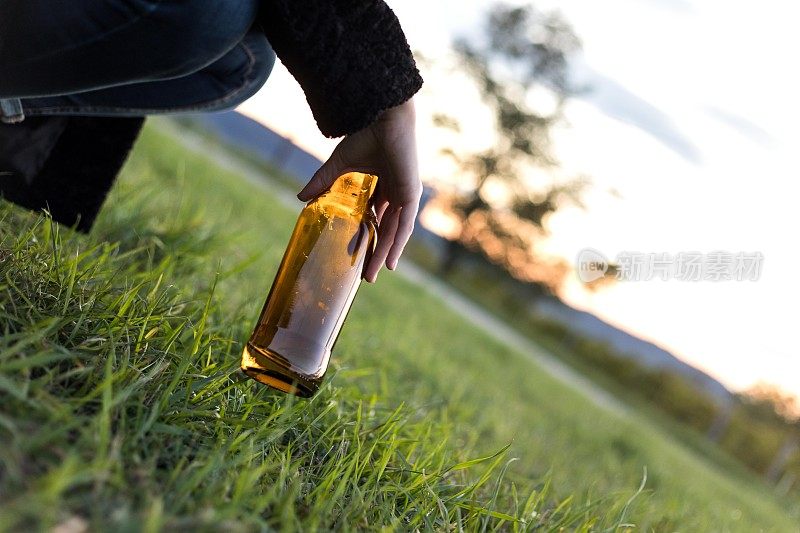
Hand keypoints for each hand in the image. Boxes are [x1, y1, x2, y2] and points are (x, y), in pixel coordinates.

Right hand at [297, 98, 420, 282]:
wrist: (383, 116)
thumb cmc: (366, 133)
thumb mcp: (340, 165)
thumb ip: (322, 182)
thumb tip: (300, 198)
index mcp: (385, 185)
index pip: (377, 218)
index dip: (369, 236)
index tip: (358, 255)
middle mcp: (397, 193)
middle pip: (387, 230)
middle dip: (377, 252)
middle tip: (368, 275)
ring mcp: (406, 195)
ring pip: (395, 232)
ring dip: (386, 254)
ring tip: (376, 274)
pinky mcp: (411, 194)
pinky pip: (404, 225)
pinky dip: (398, 243)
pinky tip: (392, 260)